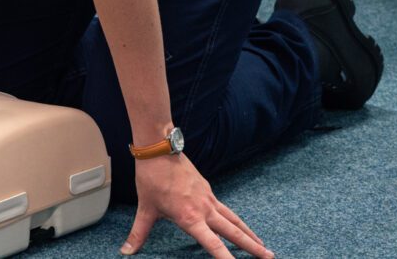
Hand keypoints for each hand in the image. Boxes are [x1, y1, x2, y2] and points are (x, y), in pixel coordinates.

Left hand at [124, 154, 273, 258]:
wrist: (159, 148)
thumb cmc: (151, 177)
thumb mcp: (145, 208)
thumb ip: (139, 233)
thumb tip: (126, 250)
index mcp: (190, 217)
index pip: (213, 244)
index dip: (226, 258)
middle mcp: (204, 209)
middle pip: (234, 231)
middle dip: (253, 247)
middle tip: (270, 257)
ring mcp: (208, 198)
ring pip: (234, 219)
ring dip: (249, 233)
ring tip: (263, 246)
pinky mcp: (207, 189)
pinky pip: (225, 208)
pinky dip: (236, 220)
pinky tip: (238, 225)